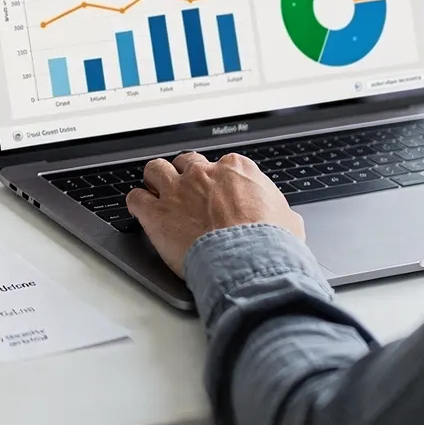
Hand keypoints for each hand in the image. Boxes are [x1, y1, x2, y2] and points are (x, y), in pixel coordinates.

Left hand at [125, 152, 304, 276]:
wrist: (248, 261)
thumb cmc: (270, 243)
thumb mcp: (288, 220)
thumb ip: (278, 211)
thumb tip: (284, 219)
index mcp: (236, 170)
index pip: (219, 165)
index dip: (215, 181)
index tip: (215, 193)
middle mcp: (203, 174)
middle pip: (185, 163)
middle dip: (184, 176)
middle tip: (185, 194)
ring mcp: (177, 191)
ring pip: (155, 170)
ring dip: (155, 181)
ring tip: (156, 194)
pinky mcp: (156, 213)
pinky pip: (136, 198)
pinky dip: (137, 204)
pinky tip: (141, 212)